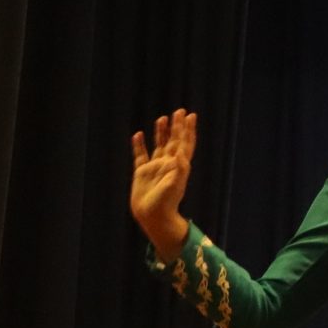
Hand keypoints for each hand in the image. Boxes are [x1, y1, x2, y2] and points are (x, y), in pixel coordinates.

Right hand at [129, 111, 197, 259]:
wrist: (153, 216)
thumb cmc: (166, 203)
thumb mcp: (174, 185)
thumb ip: (179, 169)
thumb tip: (182, 154)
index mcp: (179, 166)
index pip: (185, 143)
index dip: (188, 130)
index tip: (190, 116)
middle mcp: (168, 164)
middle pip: (173, 140)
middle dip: (177, 126)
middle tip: (179, 111)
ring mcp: (155, 167)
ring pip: (159, 145)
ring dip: (161, 132)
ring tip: (162, 118)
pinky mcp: (142, 173)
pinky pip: (140, 155)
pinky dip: (139, 145)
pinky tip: (138, 134)